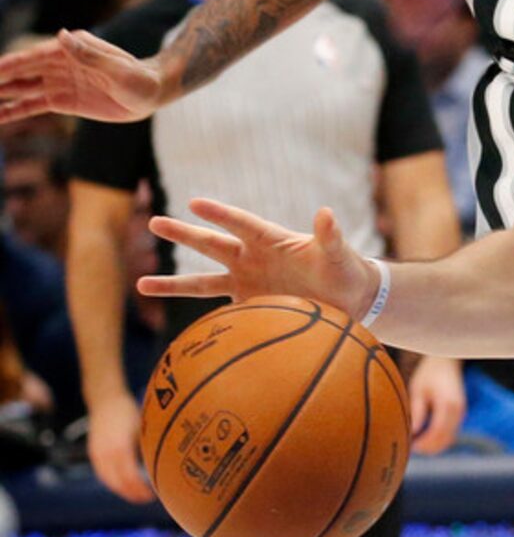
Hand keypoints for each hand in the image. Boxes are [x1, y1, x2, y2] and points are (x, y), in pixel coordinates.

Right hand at [0, 29, 162, 124]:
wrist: (152, 93)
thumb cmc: (140, 79)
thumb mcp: (117, 69)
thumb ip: (90, 55)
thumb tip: (61, 35)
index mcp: (69, 50)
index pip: (30, 58)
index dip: (8, 65)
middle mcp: (58, 63)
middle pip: (19, 72)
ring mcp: (57, 82)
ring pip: (20, 89)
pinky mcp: (61, 100)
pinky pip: (31, 105)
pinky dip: (12, 110)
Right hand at [88, 392, 152, 503]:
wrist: (106, 400)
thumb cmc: (129, 412)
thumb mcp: (143, 428)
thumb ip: (148, 447)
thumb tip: (165, 464)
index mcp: (121, 447)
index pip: (130, 476)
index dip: (140, 489)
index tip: (152, 494)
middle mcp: (106, 452)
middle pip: (118, 482)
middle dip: (132, 493)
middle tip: (147, 499)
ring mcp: (97, 453)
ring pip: (108, 480)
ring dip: (122, 490)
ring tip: (136, 495)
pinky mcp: (93, 453)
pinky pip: (102, 473)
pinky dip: (113, 482)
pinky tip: (123, 485)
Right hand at [141, 201, 380, 317]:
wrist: (349, 300)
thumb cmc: (345, 270)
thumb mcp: (338, 253)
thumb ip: (330, 236)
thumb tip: (326, 212)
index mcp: (271, 240)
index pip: (241, 223)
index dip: (220, 214)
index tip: (194, 203)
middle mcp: (252, 259)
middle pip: (211, 245)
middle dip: (183, 234)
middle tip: (153, 222)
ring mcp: (246, 284)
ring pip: (202, 283)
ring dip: (173, 284)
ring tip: (140, 284)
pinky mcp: (249, 307)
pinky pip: (219, 314)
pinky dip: (201, 322)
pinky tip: (178, 333)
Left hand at [407, 355, 463, 453]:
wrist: (446, 362)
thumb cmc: (429, 374)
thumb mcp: (418, 390)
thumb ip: (417, 411)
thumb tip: (412, 432)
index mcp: (447, 404)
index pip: (437, 432)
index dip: (424, 443)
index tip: (410, 447)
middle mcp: (458, 410)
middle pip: (445, 439)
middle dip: (429, 447)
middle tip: (411, 449)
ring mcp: (461, 413)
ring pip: (449, 439)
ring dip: (434, 445)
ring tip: (416, 445)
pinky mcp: (460, 415)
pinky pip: (451, 433)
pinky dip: (439, 439)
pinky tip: (425, 438)